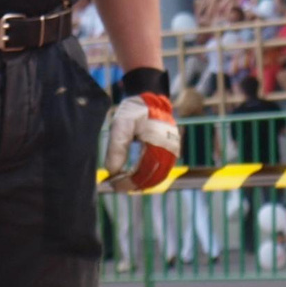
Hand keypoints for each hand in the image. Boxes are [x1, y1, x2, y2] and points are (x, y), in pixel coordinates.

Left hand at [105, 68, 180, 191]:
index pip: (144, 170)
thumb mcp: (120, 125)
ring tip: (125, 184)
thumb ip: (116, 148)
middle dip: (134, 185)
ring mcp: (173, 149)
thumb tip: (112, 171)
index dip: (128, 181)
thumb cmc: (134, 111)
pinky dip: (151, 176)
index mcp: (158, 141)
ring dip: (143, 183)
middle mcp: (169, 147)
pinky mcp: (172, 149)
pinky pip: (163, 169)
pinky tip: (137, 178)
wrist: (149, 99)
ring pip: (160, 175)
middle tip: (117, 187)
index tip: (113, 185)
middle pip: (153, 176)